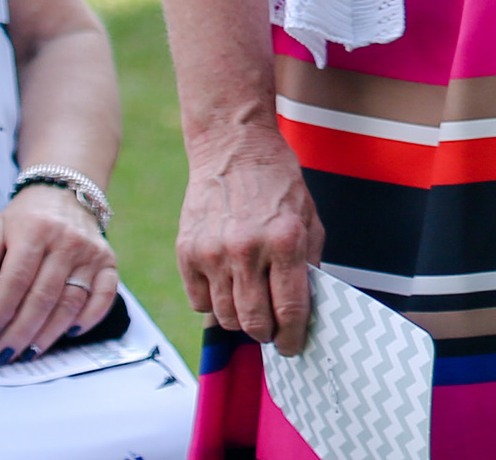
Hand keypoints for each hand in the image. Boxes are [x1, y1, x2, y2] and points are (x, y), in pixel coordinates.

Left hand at [0, 182, 119, 358]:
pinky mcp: (109, 262)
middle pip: (44, 296)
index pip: (16, 279)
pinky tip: (69, 334)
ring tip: (27, 353)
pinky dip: (89, 319)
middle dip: (20, 331)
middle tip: (2, 354)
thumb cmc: (26, 218)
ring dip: (48, 334)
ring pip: (71, 302)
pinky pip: (105, 296)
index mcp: (35, 230)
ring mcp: (92, 253)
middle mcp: (68, 241)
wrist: (67, 192)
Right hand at [177, 127, 322, 350]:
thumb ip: (309, 264)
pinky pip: (199, 302)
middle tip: (271, 331)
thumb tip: (306, 310)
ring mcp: (212, 252)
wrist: (234, 149)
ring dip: (240, 321)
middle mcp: (247, 249)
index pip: (290, 309)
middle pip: (254, 322)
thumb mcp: (309, 219)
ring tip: (250, 307)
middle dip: (266, 334)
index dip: (293, 337)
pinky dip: (214, 304)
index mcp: (286, 240)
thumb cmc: (277, 184)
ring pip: (225, 317)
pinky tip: (227, 287)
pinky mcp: (187, 252)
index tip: (293, 346)